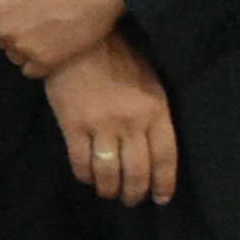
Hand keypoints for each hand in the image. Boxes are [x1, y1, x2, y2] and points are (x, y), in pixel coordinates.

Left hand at [0, 0, 128, 76]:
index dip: (4, 7)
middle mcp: (2, 30)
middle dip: (14, 25)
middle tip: (41, 10)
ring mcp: (22, 49)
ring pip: (13, 53)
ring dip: (26, 44)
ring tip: (50, 25)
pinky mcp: (44, 64)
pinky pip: (30, 69)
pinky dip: (40, 60)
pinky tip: (55, 42)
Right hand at [45, 33, 177, 206]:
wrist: (79, 40)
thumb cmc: (118, 57)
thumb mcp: (150, 80)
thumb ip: (154, 112)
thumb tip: (154, 148)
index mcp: (155, 109)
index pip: (164, 157)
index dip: (163, 183)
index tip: (160, 198)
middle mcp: (131, 121)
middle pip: (137, 171)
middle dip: (134, 192)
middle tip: (130, 199)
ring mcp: (101, 124)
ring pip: (109, 172)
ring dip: (109, 189)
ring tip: (108, 193)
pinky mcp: (74, 125)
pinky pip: (81, 161)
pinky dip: (85, 175)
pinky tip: (87, 177)